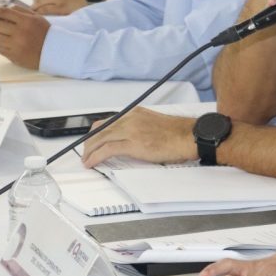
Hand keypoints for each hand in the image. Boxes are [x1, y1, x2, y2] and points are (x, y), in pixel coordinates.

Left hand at [0, 5, 48, 69]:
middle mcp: (20, 33)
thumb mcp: (36, 18)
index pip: (3, 12)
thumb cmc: (44, 33)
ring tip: (6, 36)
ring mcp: (17, 45)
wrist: (55, 52)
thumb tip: (1, 9)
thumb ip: (20, 11)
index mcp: (26, 21)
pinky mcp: (14, 56)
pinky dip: (1, 45)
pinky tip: (9, 44)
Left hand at [81, 106, 195, 167]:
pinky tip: (92, 162)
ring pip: (100, 139)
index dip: (95, 132)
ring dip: (90, 151)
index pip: (107, 121)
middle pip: (99, 129)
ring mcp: (130, 131)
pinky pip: (107, 150)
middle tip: (86, 152)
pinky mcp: (132, 144)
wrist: (188, 136)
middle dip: (89, 143)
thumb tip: (130, 138)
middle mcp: (130, 119)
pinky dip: (96, 157)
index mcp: (135, 113)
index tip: (92, 140)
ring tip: (87, 160)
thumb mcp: (153, 123)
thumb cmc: (177, 133)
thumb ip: (139, 127)